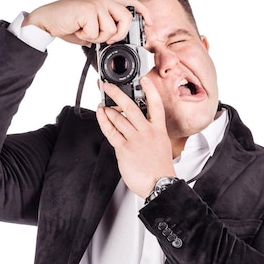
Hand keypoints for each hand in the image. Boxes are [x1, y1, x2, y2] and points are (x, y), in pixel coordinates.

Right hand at [22, 0, 151, 45]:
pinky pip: (96, 33)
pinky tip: (78, 30)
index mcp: (106, 0)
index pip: (132, 2)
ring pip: (111, 29)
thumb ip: (106, 27)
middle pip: (126, 18)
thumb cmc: (69, 23)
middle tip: (107, 39)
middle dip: (119, 34)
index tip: (150, 23)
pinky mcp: (88, 11)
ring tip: (85, 32)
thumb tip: (118, 40)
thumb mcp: (92, 25)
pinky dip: (87, 37)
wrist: (47, 20)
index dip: (144, 12)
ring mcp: (96, 4)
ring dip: (98, 38)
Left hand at [96, 77, 175, 197]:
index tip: (144, 79)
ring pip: (118, 118)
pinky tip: (100, 116)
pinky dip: (104, 121)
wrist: (159, 184)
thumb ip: (150, 134)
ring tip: (101, 106)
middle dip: (116, 94)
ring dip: (107, 109)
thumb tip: (135, 128)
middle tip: (107, 86)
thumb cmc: (160, 169)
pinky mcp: (124, 149)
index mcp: (158, 130)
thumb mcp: (162, 146)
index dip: (150, 90)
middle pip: (130, 106)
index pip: (156, 105)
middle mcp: (147, 132)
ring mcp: (135, 139)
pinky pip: (111, 131)